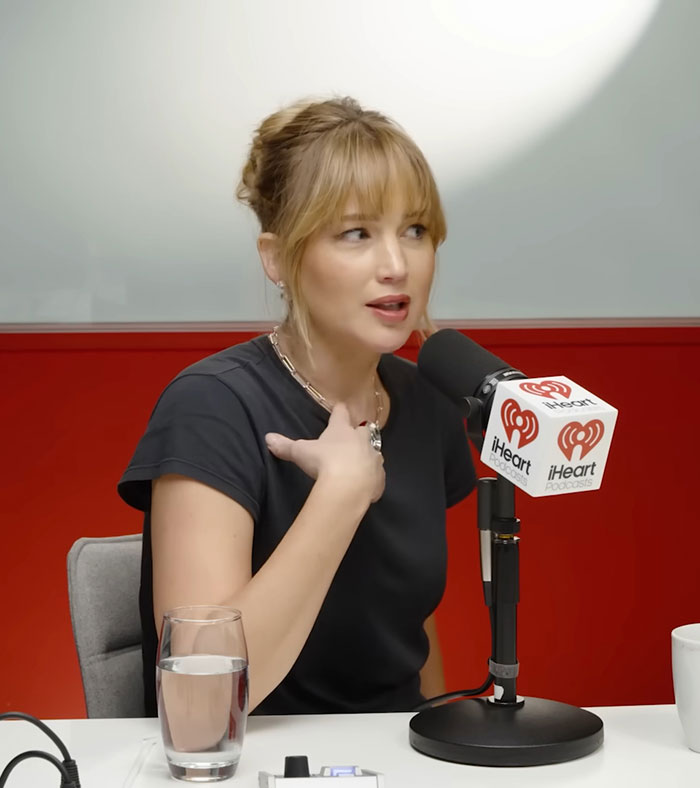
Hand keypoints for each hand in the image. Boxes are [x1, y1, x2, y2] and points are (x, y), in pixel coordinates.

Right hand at [265, 403, 384, 502]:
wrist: (348, 485)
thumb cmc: (324, 462)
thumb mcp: (301, 452)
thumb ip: (286, 446)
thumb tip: (268, 438)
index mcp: (342, 430)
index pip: (341, 414)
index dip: (340, 411)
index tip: (341, 406)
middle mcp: (362, 440)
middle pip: (365, 430)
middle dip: (360, 432)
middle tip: (355, 435)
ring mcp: (374, 459)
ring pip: (375, 453)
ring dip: (368, 456)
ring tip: (361, 463)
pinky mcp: (379, 479)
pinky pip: (377, 478)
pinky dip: (373, 480)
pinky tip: (368, 486)